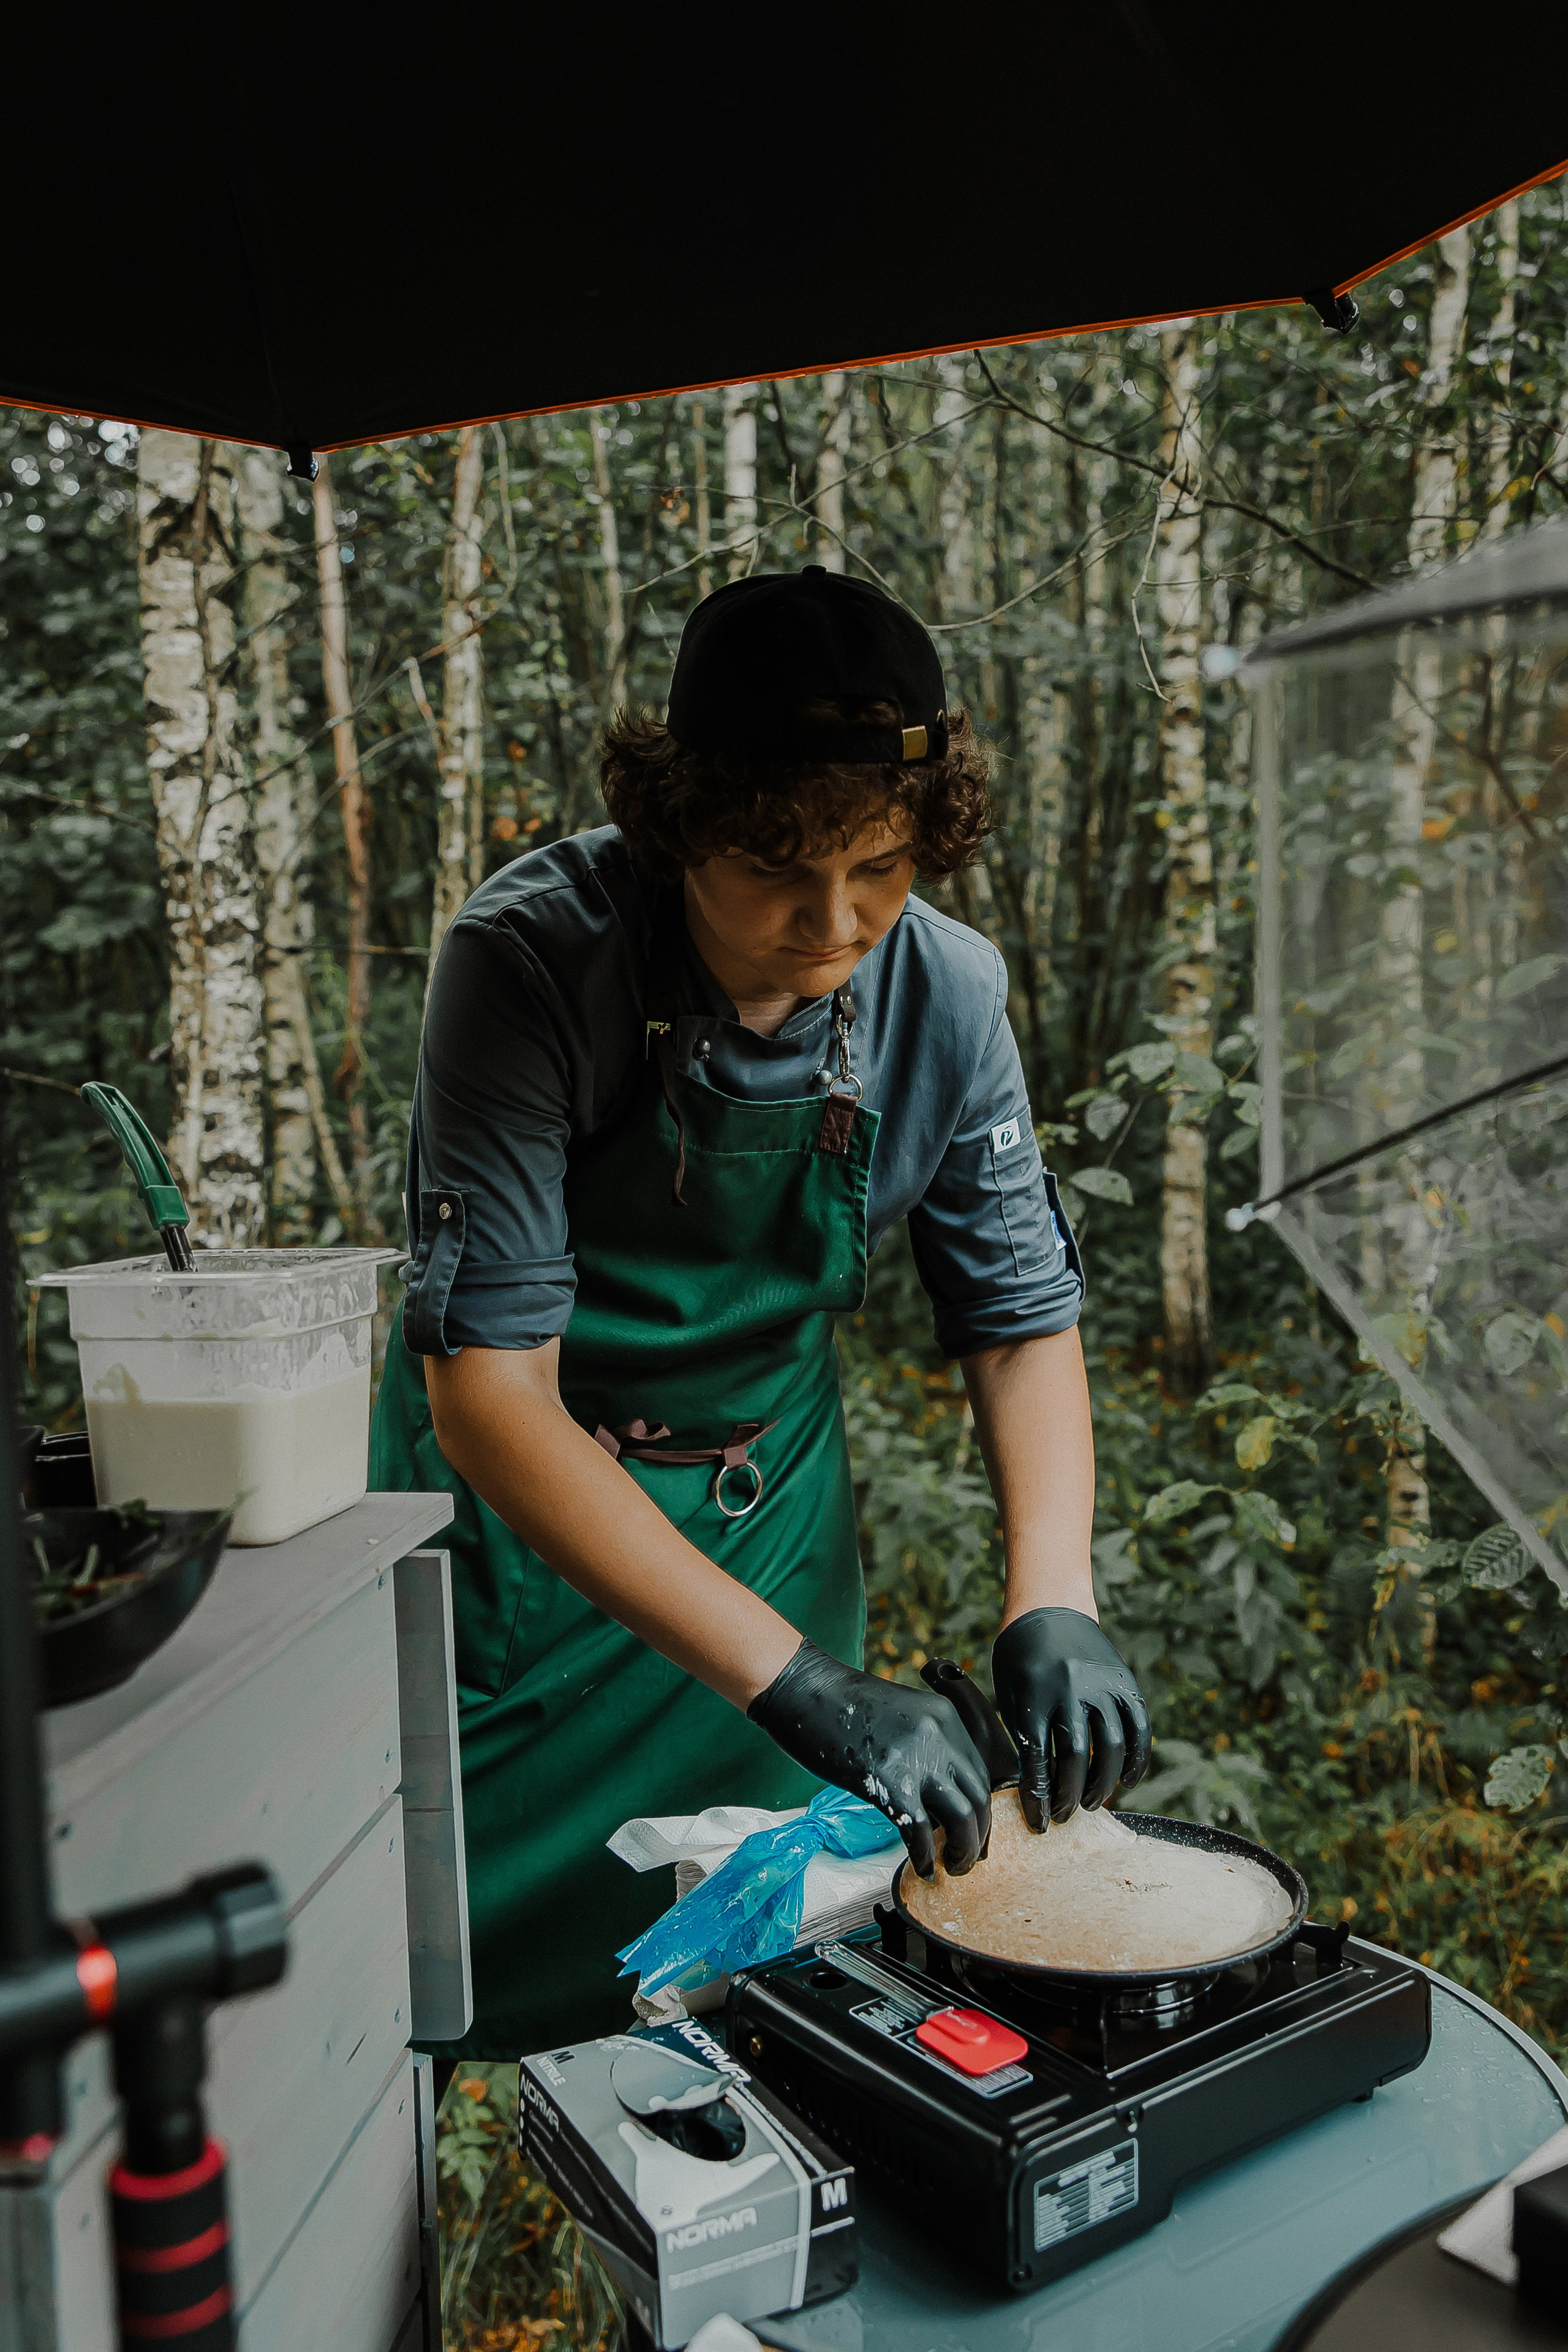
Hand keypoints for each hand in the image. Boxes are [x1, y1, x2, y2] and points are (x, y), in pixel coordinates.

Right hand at [748, 1640, 991, 1877]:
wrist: (802, 1689)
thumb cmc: (840, 1705)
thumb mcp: (899, 1717)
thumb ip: (923, 1748)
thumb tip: (934, 1799)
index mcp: (944, 1716)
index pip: (979, 1774)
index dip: (980, 1810)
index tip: (975, 1833)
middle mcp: (940, 1735)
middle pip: (979, 1798)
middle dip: (978, 1836)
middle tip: (966, 1859)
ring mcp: (916, 1758)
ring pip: (961, 1818)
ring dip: (961, 1852)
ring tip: (950, 1868)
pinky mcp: (889, 1781)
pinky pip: (919, 1831)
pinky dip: (924, 1857)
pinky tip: (921, 1868)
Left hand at [991, 1608, 1150, 1830]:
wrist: (1049, 1607)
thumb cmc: (1019, 1657)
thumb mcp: (1009, 1692)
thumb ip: (1023, 1735)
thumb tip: (1035, 1788)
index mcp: (1034, 1694)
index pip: (1037, 1760)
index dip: (1039, 1798)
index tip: (1040, 1823)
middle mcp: (1070, 1689)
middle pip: (1075, 1758)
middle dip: (1069, 1795)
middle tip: (1064, 1815)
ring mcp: (1102, 1684)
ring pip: (1111, 1747)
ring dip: (1103, 1784)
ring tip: (1091, 1802)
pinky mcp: (1125, 1681)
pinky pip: (1139, 1728)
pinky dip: (1137, 1760)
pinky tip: (1126, 1781)